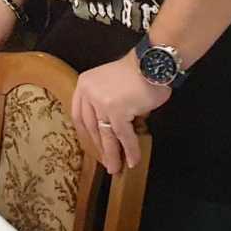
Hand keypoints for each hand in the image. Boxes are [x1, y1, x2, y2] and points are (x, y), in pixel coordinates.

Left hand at [71, 51, 168, 173]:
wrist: (151, 63)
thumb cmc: (136, 72)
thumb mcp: (110, 84)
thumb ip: (105, 101)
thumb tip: (113, 128)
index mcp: (84, 85)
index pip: (79, 114)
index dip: (86, 133)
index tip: (92, 146)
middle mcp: (88, 93)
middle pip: (91, 127)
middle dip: (100, 147)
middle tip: (106, 163)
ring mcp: (101, 102)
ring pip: (106, 134)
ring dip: (112, 154)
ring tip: (116, 168)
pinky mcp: (116, 110)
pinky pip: (123, 135)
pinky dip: (129, 149)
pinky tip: (132, 161)